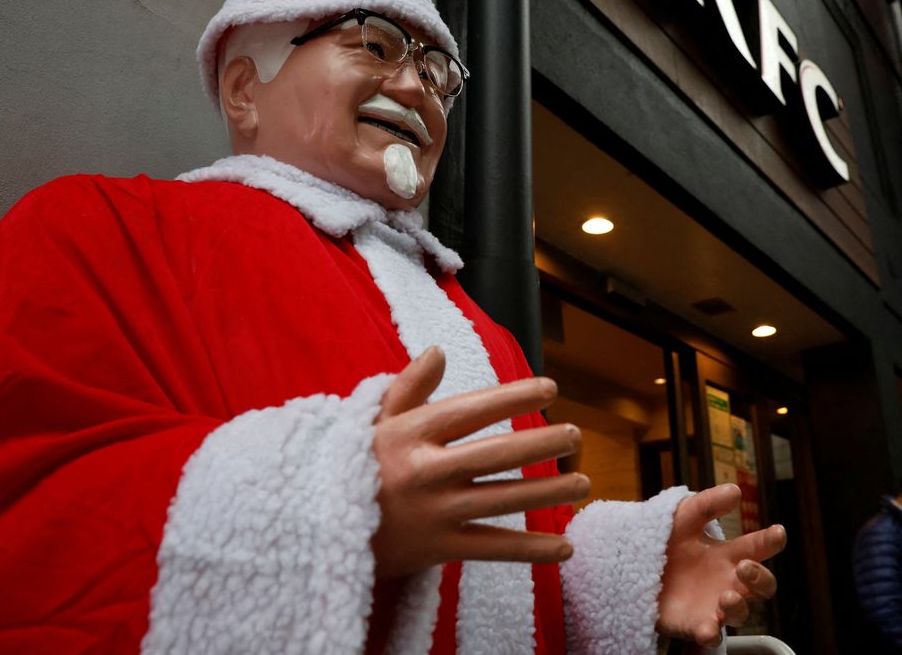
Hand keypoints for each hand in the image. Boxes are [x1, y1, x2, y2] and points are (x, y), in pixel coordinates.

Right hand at [370, 347, 591, 578]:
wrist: (317, 526)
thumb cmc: (355, 467)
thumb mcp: (375, 423)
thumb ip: (409, 388)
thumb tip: (438, 352)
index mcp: (410, 434)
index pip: (471, 410)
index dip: (513, 396)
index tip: (550, 389)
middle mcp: (425, 471)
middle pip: (496, 454)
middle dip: (542, 443)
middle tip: (576, 435)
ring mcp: (433, 512)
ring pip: (503, 500)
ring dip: (549, 492)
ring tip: (583, 483)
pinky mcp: (437, 548)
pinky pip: (493, 548)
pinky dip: (531, 550)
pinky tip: (564, 548)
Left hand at [657, 484, 786, 647]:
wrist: (634, 566)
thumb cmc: (666, 541)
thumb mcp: (683, 517)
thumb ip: (707, 504)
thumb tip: (734, 490)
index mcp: (727, 554)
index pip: (757, 548)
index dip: (770, 540)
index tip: (777, 532)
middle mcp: (727, 581)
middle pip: (762, 586)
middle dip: (760, 578)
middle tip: (744, 566)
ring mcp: (714, 605)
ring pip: (741, 613)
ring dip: (739, 607)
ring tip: (726, 597)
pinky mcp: (695, 624)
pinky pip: (711, 636)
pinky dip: (711, 634)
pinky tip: (708, 628)